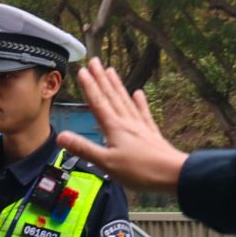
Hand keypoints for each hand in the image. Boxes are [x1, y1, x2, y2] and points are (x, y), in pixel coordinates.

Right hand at [57, 59, 189, 191]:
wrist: (173, 174)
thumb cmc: (140, 171)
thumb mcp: (107, 163)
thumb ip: (84, 148)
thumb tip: (61, 137)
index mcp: (115, 128)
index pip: (98, 103)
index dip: (89, 87)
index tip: (82, 71)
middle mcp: (127, 122)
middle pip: (112, 97)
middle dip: (101, 79)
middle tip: (95, 62)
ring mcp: (141, 127)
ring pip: (126, 101)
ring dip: (117, 86)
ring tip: (112, 71)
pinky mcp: (151, 134)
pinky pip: (143, 113)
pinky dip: (140, 103)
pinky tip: (139, 94)